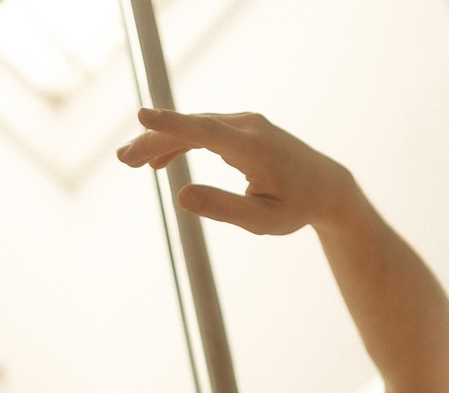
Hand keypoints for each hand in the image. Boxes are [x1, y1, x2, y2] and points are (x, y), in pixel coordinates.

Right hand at [117, 107, 355, 235]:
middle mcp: (248, 127)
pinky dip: (181, 143)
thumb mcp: (261, 220)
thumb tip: (182, 197)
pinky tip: (160, 162)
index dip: (171, 125)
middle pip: (192, 128)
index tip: (142, 116)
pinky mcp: (242, 128)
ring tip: (132, 162)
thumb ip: (222, 208)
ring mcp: (245, 123)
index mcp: (253, 148)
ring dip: (162, 142)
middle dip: (154, 140)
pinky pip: (204, 131)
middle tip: (123, 160)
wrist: (324, 186)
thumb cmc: (295, 206)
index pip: (205, 131)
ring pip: (195, 128)